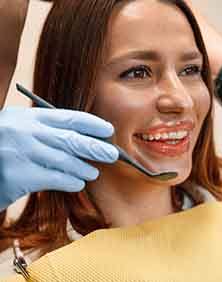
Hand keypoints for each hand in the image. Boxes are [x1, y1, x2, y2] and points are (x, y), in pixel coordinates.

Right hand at [0, 107, 118, 210]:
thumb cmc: (3, 148)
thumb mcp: (21, 130)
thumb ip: (47, 132)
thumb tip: (83, 139)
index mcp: (29, 117)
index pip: (69, 117)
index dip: (92, 124)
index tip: (108, 131)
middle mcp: (26, 131)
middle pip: (71, 139)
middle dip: (95, 147)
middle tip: (112, 155)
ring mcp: (21, 152)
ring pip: (65, 160)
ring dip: (84, 168)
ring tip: (93, 173)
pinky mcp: (18, 176)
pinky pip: (54, 178)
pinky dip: (70, 181)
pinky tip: (78, 183)